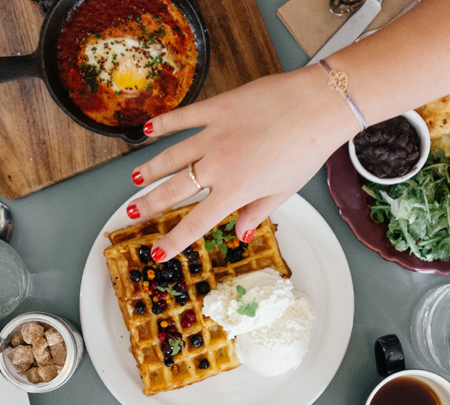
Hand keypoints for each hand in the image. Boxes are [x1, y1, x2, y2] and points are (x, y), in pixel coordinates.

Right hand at [128, 66, 356, 259]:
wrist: (317, 106)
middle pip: (174, 190)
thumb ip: (258, 212)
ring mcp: (213, 135)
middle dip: (150, 204)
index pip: (196, 222)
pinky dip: (164, 124)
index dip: (174, 240)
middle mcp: (217, 166)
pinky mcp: (217, 109)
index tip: (157, 252)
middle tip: (132, 212)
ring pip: (171, 156)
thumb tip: (241, 234)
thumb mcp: (284, 191)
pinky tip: (148, 130)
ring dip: (149, 169)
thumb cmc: (307, 150)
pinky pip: (183, 118)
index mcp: (235, 190)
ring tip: (133, 180)